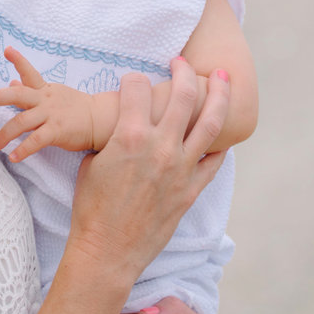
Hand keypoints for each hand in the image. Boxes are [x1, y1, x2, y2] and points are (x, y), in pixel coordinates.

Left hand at [0, 46, 97, 158]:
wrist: (99, 120)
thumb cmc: (75, 107)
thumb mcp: (53, 94)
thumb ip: (31, 90)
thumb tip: (11, 83)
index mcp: (44, 89)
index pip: (29, 72)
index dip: (18, 61)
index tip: (6, 50)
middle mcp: (45, 99)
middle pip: (18, 95)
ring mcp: (51, 115)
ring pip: (22, 122)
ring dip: (5, 134)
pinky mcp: (57, 131)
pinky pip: (36, 141)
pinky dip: (23, 150)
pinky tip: (13, 157)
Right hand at [68, 59, 229, 281]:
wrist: (107, 250)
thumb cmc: (91, 207)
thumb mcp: (92, 162)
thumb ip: (113, 137)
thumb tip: (123, 124)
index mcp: (130, 135)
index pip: (137, 87)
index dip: (132, 79)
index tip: (133, 80)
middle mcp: (160, 146)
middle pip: (182, 95)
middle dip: (183, 72)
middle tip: (181, 63)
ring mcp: (181, 168)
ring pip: (210, 121)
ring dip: (219, 95)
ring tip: (222, 79)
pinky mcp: (191, 189)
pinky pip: (214, 160)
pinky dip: (220, 144)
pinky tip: (221, 134)